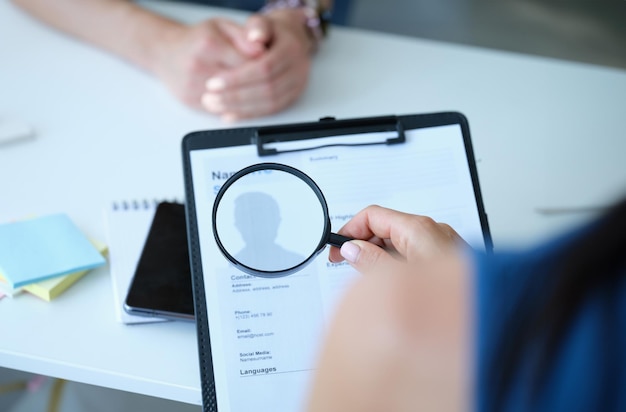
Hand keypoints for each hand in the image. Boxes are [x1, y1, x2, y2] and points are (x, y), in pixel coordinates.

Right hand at [152, 18, 263, 108]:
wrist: (165, 52)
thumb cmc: (197, 40)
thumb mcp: (221, 27)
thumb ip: (243, 37)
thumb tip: (262, 51)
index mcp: (209, 44)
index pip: (247, 61)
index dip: (264, 66)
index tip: (272, 66)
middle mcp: (198, 66)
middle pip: (240, 83)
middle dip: (257, 84)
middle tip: (268, 81)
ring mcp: (193, 87)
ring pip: (231, 100)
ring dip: (247, 98)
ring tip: (254, 91)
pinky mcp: (191, 102)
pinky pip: (220, 109)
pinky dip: (234, 107)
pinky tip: (240, 100)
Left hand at [201, 9, 313, 120]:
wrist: (290, 41)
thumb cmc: (271, 32)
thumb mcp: (261, 23)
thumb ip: (257, 27)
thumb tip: (254, 37)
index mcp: (291, 49)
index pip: (264, 68)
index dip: (238, 78)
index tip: (213, 83)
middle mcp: (298, 70)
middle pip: (267, 89)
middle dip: (236, 96)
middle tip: (210, 98)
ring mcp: (297, 86)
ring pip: (269, 103)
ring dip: (240, 108)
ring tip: (215, 105)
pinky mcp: (292, 98)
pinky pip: (270, 111)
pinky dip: (249, 114)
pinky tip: (230, 114)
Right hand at [307, 206, 471, 411]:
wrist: (488, 312)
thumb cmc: (451, 295)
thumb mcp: (399, 277)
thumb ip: (371, 261)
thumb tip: (352, 250)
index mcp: (419, 228)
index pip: (373, 215)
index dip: (350, 228)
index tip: (337, 245)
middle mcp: (433, 230)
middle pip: (386, 227)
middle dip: (363, 243)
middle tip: (345, 261)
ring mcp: (442, 243)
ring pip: (399, 240)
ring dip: (379, 255)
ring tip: (367, 276)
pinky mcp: (447, 257)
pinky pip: (413, 252)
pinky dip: (397, 262)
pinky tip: (391, 281)